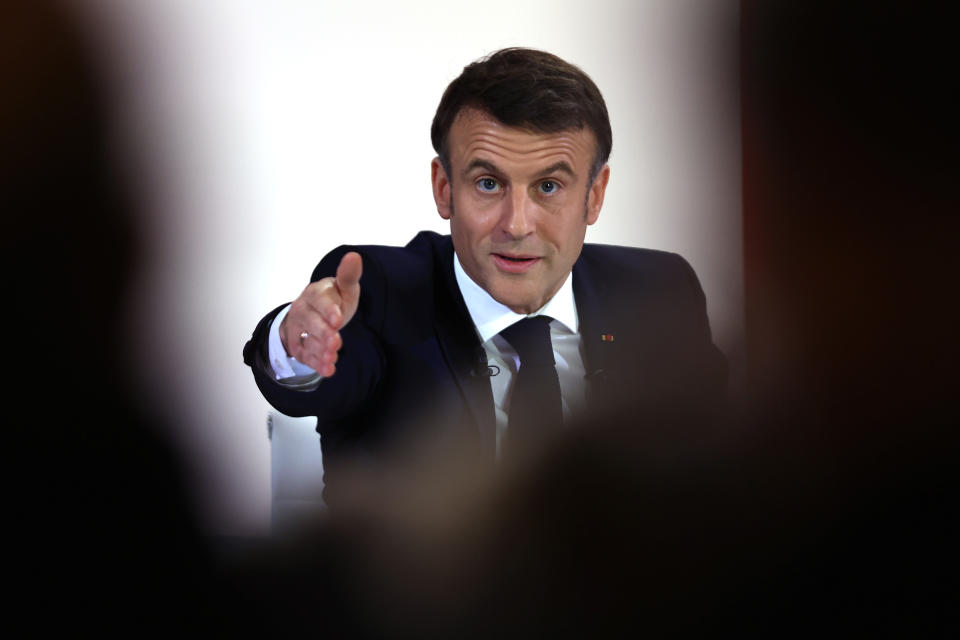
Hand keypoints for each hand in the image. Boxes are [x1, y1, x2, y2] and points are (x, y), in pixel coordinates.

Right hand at [280, 251, 361, 376]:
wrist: (315, 312)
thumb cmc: (333, 298)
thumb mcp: (343, 287)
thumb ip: (348, 275)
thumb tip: (354, 256)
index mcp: (315, 293)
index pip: (319, 300)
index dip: (328, 310)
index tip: (338, 320)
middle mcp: (303, 310)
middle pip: (311, 323)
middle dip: (323, 334)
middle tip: (336, 343)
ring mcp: (298, 329)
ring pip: (307, 341)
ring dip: (319, 351)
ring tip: (332, 359)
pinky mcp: (298, 345)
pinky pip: (305, 355)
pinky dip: (315, 363)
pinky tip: (328, 369)